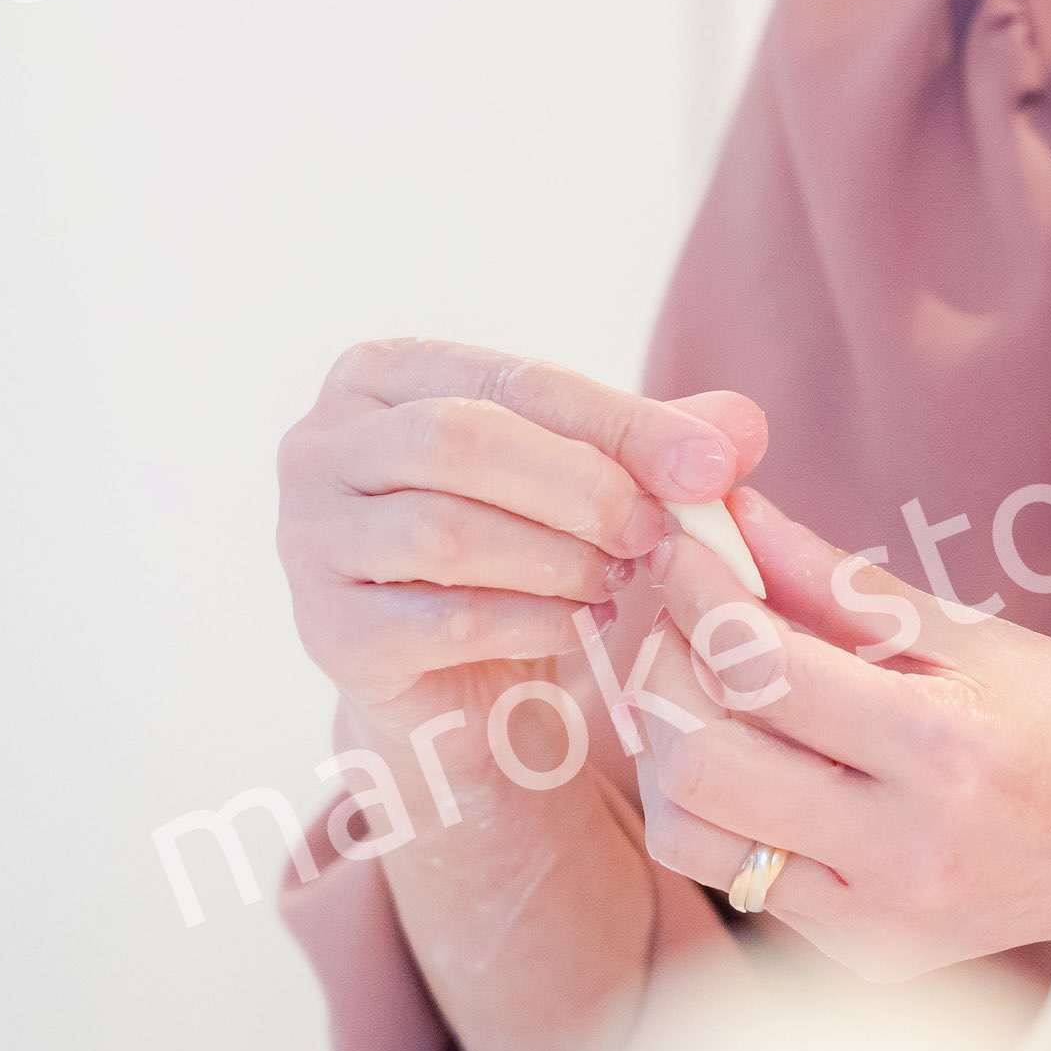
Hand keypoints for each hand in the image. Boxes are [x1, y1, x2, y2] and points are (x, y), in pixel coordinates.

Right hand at [279, 337, 763, 728]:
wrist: (466, 677)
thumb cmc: (528, 543)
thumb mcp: (599, 475)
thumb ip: (666, 440)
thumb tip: (744, 428)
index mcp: (384, 373)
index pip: (516, 380)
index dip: (623, 423)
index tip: (713, 468)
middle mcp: (319, 446)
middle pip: (461, 441)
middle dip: (584, 488)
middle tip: (657, 531)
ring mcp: (306, 541)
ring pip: (446, 533)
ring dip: (561, 558)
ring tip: (620, 576)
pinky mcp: (326, 633)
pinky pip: (443, 620)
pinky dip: (536, 621)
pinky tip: (581, 623)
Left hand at [631, 488, 1050, 980]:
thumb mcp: (976, 637)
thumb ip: (844, 585)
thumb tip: (737, 518)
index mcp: (947, 747)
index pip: (761, 667)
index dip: (698, 593)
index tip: (681, 546)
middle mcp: (904, 847)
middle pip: (702, 757)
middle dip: (659, 667)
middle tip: (672, 612)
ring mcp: (879, 917)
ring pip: (692, 833)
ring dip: (667, 749)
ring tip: (696, 689)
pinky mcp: (863, 954)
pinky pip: (740, 877)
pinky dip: (721, 806)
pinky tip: (755, 757)